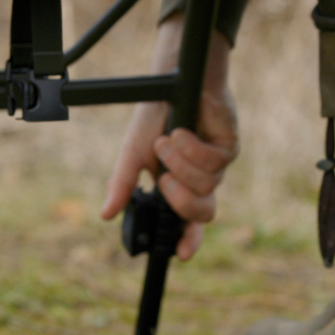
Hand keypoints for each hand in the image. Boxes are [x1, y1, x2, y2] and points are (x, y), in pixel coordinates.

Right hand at [100, 15, 238, 260]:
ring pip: (207, 185)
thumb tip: (106, 214)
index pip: (186, 224)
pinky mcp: (229, 147)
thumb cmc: (154, 118)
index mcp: (178, 188)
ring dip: (181, 164)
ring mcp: (217, 166)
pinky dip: (193, 148)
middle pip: (202, 213)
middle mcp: (200, 182)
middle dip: (182, 201)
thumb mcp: (132, 153)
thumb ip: (122, 184)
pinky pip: (215, 162)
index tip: (179, 253)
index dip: (187, 241)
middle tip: (163, 181)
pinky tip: (181, 131)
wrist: (173, 81)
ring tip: (166, 141)